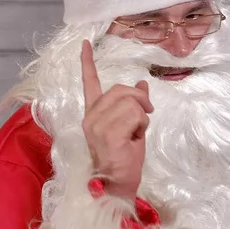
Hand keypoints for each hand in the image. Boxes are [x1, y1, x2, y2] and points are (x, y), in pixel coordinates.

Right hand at [80, 40, 152, 201]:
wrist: (117, 185)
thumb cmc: (124, 159)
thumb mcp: (132, 126)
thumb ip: (134, 105)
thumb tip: (142, 83)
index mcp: (93, 113)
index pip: (89, 83)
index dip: (87, 62)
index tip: (85, 43)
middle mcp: (91, 116)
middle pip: (122, 89)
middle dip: (140, 100)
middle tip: (145, 117)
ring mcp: (97, 124)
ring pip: (131, 102)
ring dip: (142, 117)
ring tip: (134, 134)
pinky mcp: (107, 132)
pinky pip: (135, 115)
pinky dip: (141, 125)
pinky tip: (133, 139)